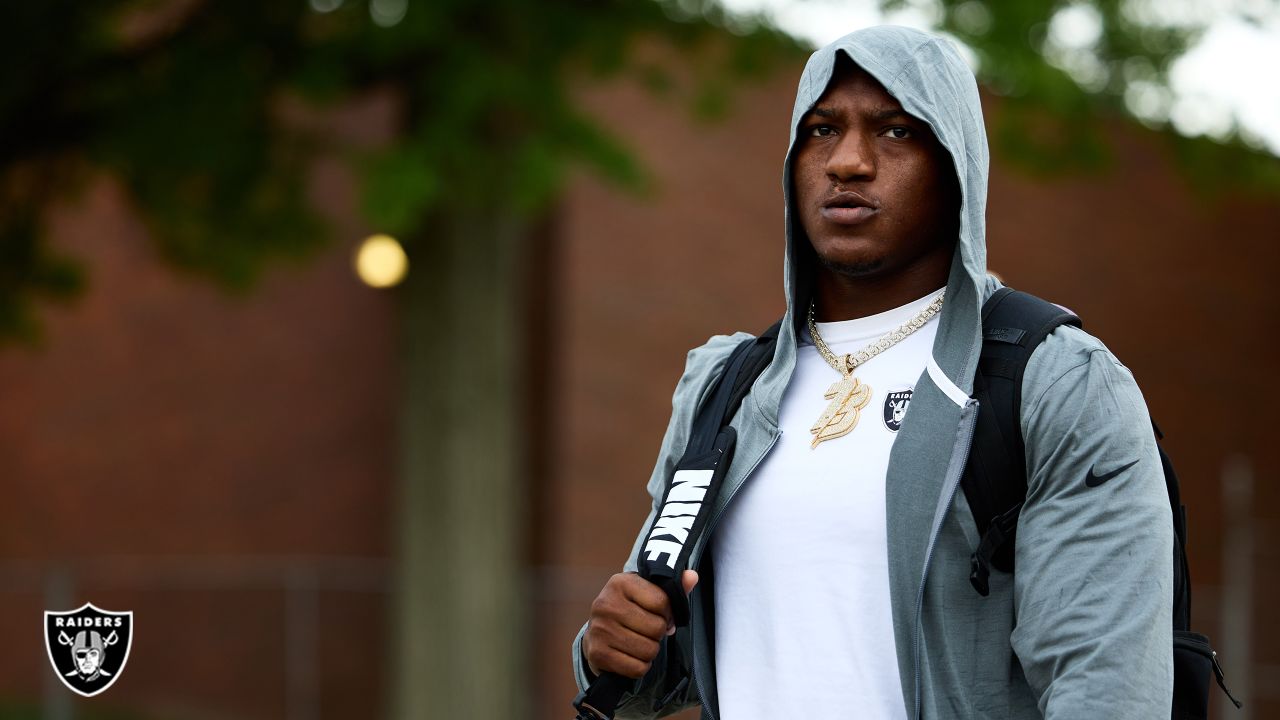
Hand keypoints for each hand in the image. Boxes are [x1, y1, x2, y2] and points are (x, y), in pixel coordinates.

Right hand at [583, 570, 698, 678]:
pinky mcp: (598, 653)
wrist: (596, 632)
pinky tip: (632, 656)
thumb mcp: (647, 592)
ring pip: (649, 650)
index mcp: (620, 582)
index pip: (662, 601)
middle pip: (656, 628)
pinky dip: (641, 666)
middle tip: (649, 631)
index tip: (660, 614)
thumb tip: (693, 576)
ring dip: (651, 651)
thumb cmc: (629, 609)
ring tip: (641, 642)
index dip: (668, 612)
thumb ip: (672, 586)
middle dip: (659, 633)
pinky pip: (637, 668)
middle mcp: (606, 604)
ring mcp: (600, 629)